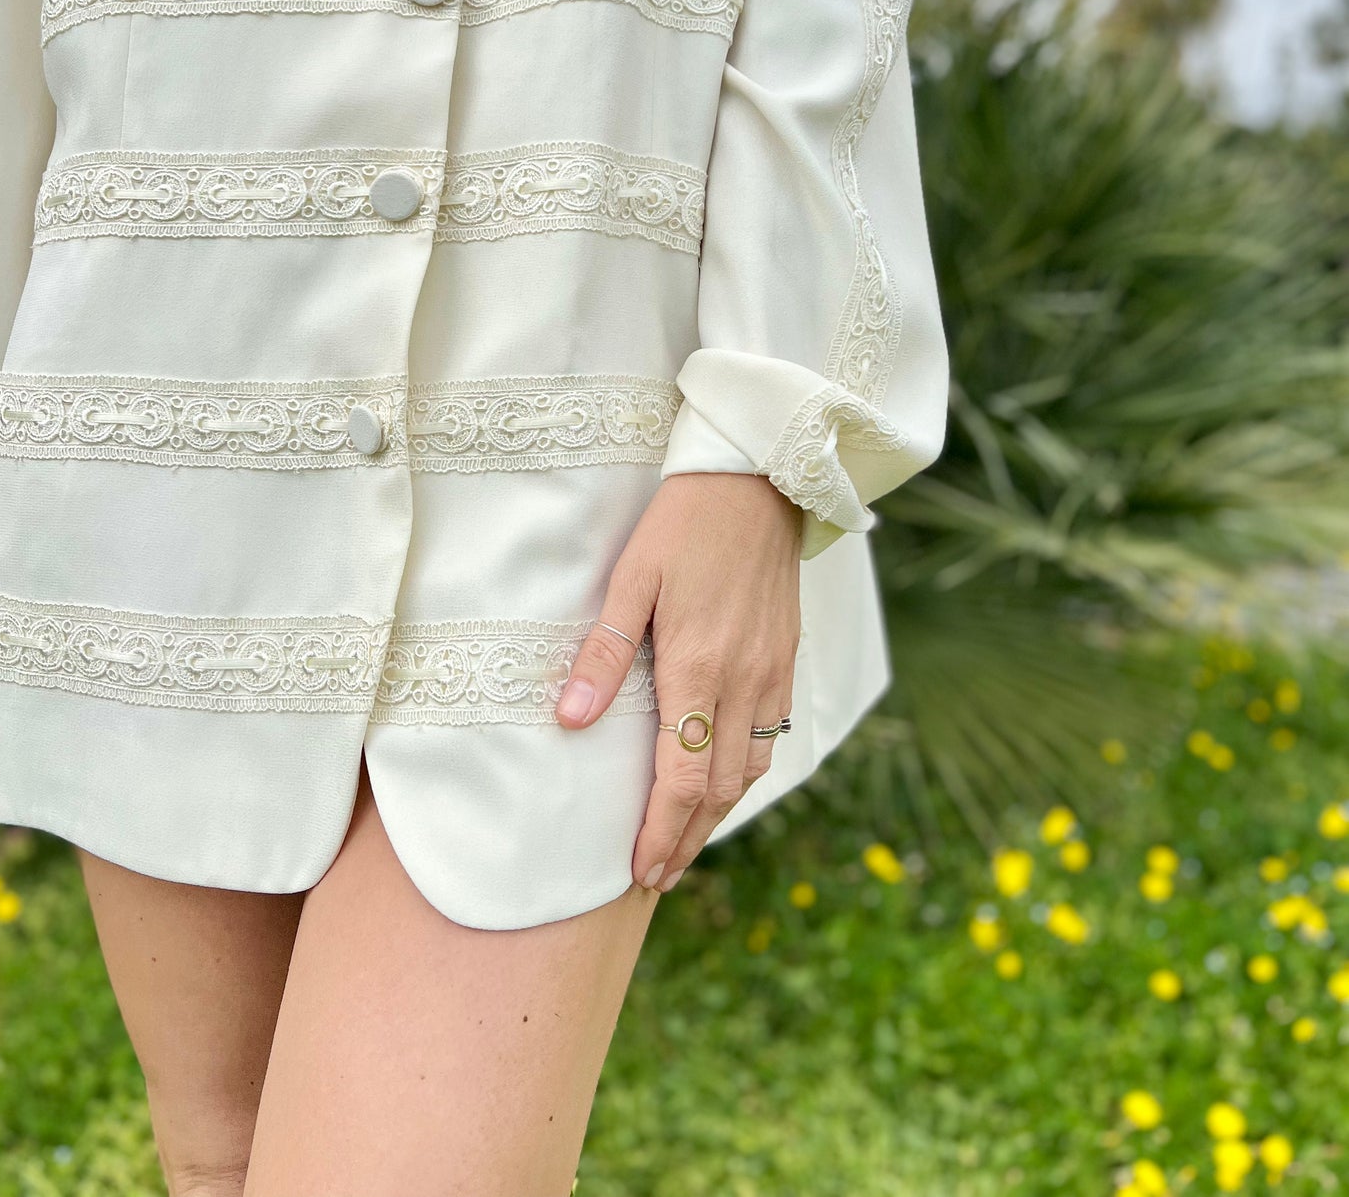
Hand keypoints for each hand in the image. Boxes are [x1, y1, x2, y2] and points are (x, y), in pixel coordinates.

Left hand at [555, 471, 801, 891]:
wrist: (759, 480)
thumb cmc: (683, 522)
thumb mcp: (631, 578)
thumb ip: (603, 653)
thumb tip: (572, 720)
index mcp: (698, 665)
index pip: (682, 775)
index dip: (662, 830)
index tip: (640, 871)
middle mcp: (744, 679)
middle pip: (720, 787)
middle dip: (688, 839)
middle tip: (658, 877)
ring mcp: (772, 670)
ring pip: (752, 767)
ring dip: (719, 813)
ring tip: (686, 843)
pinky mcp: (786, 656)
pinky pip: (771, 734)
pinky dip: (746, 772)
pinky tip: (725, 780)